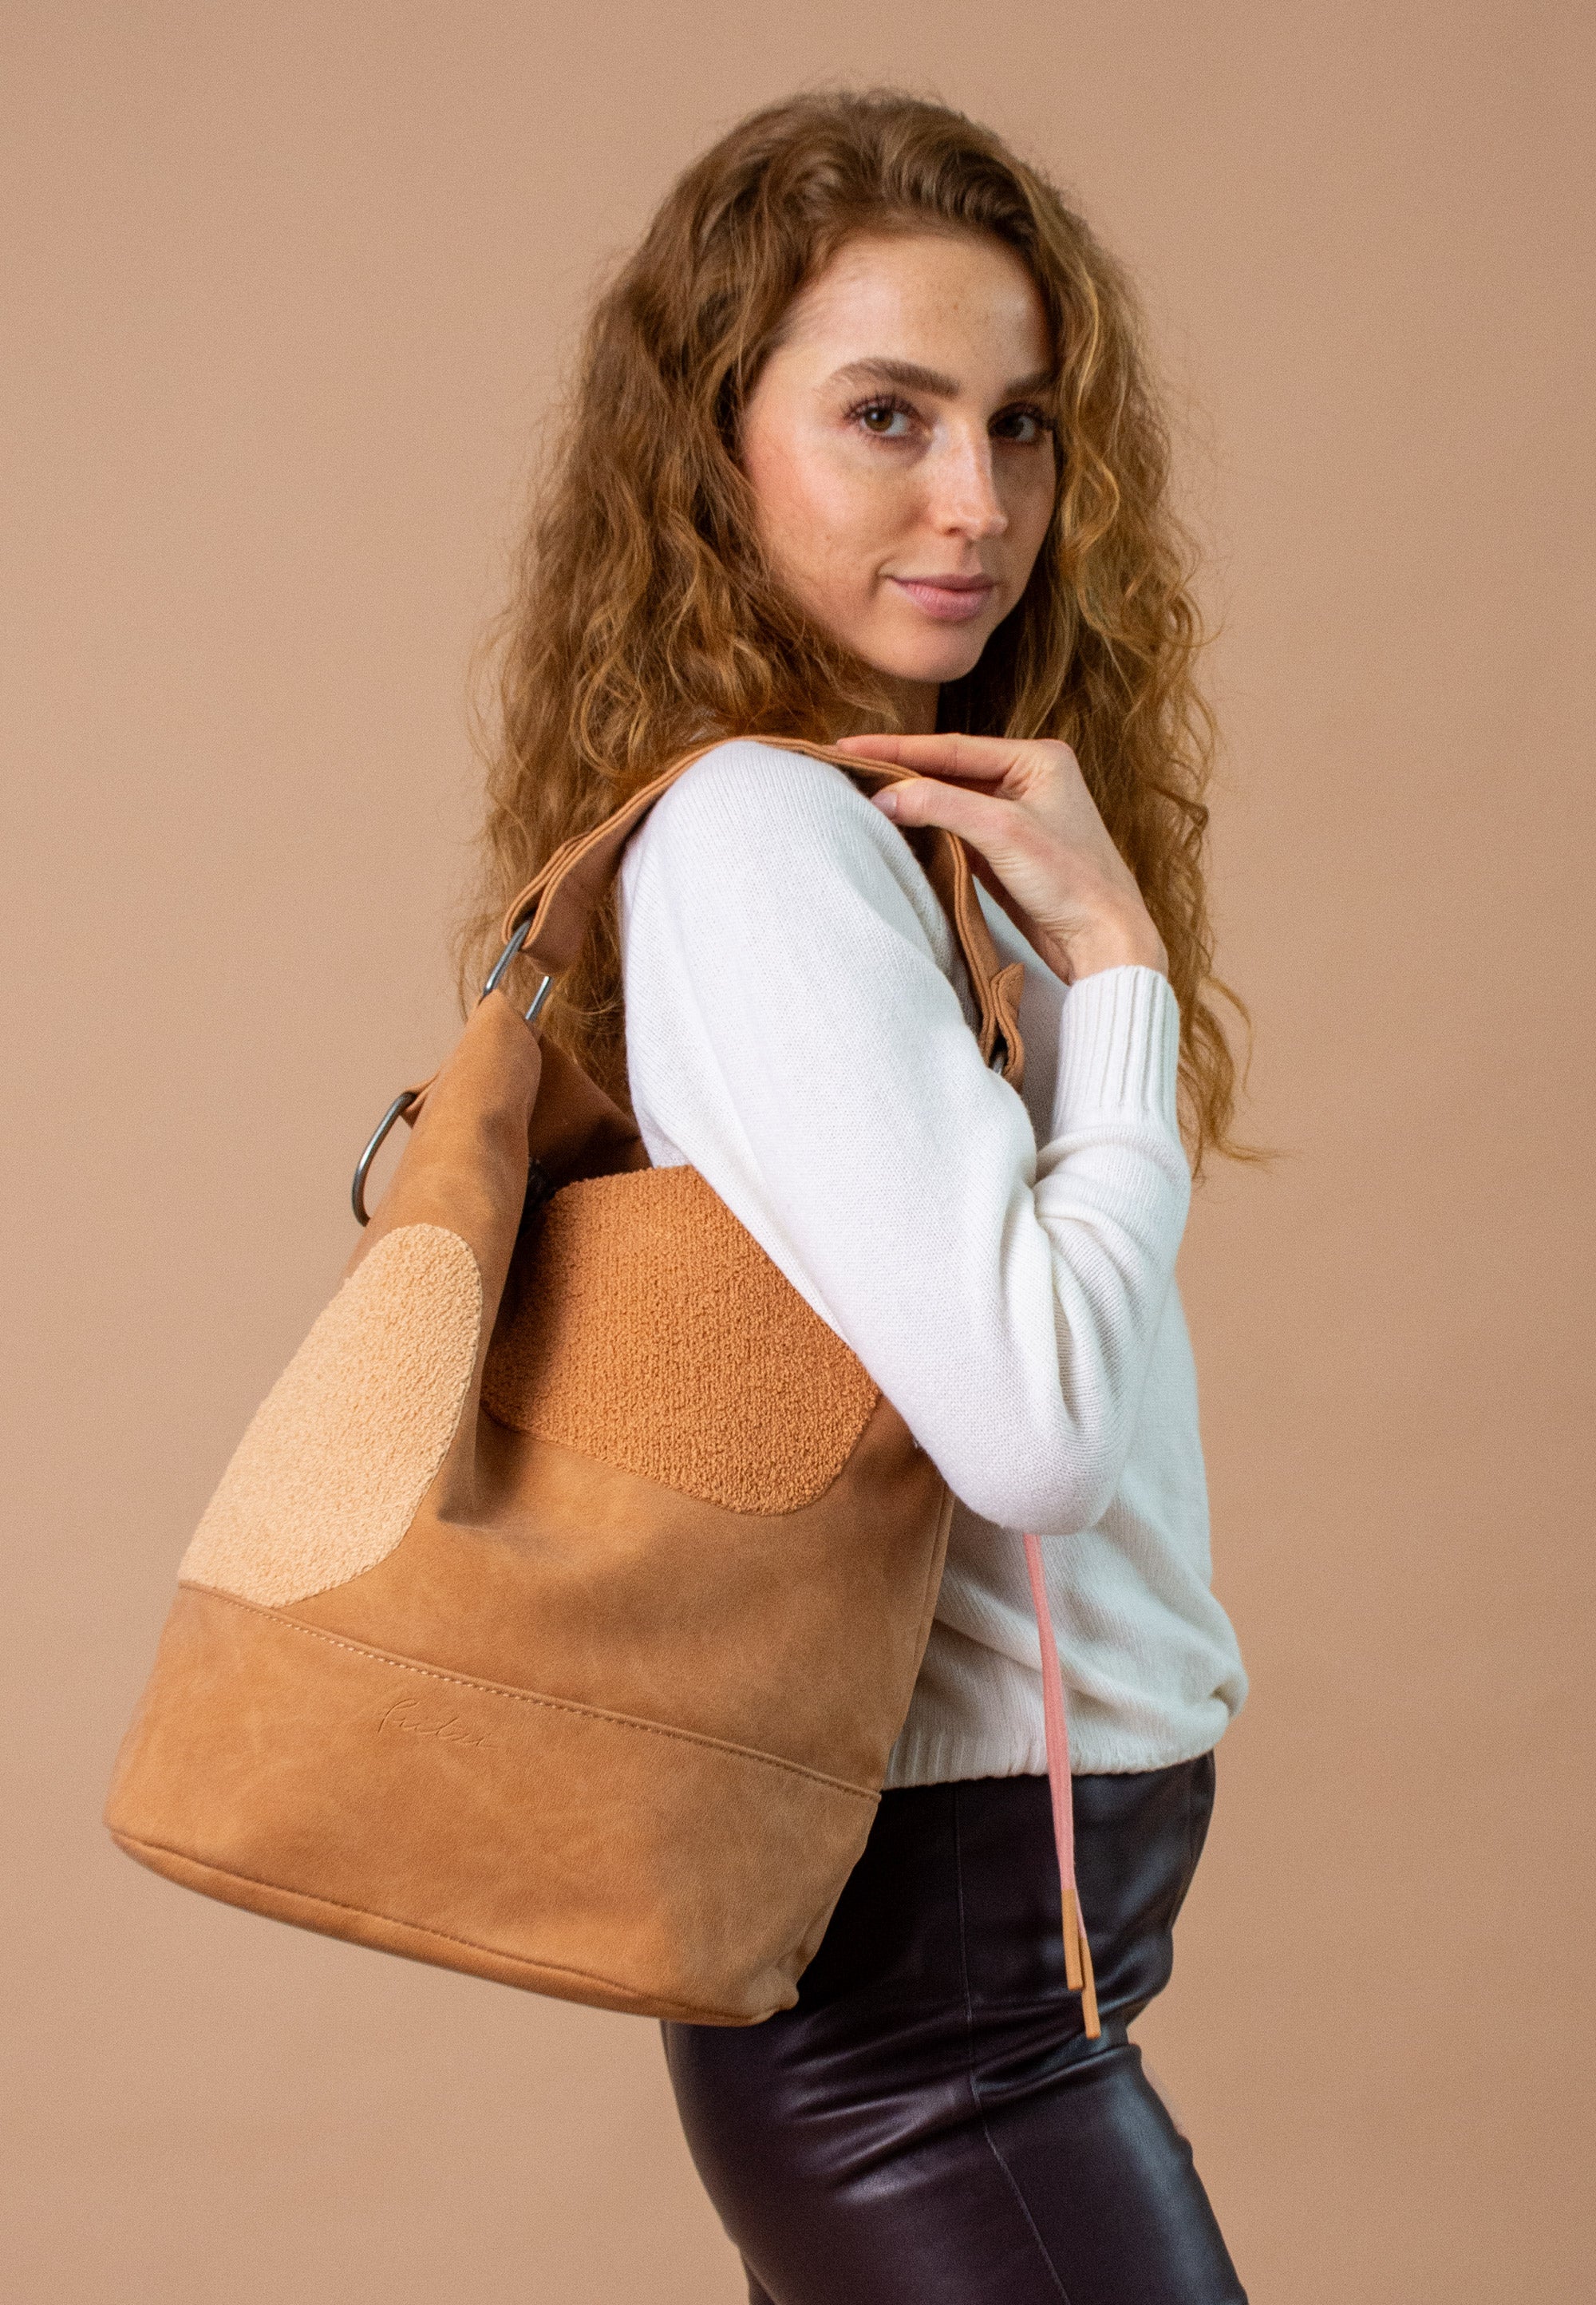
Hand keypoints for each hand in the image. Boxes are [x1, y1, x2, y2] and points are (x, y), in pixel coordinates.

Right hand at [837, 732, 1167, 984]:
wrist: (1104, 940)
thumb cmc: (1072, 881)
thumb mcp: (1002, 833)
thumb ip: (941, 806)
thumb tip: (884, 795)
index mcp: (1037, 758)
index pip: (952, 747)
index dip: (897, 748)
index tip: (848, 745)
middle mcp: (1028, 779)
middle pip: (949, 769)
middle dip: (898, 770)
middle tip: (844, 765)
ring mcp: (1017, 815)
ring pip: (950, 800)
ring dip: (910, 799)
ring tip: (859, 791)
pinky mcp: (1007, 850)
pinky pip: (957, 829)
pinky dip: (926, 828)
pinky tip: (894, 825)